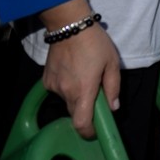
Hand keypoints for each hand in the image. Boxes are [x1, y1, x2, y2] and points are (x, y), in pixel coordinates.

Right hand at [40, 0, 120, 137]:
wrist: (69, 27)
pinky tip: (74, 72)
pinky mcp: (45, 80)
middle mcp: (65, 92)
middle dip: (86, 110)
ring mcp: (53, 86)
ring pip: (66, 100)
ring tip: (86, 76)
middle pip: (75, 112)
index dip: (88, 132)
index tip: (95, 132)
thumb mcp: (112, 64)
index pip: (81, 123)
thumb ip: (113, 87)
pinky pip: (58, 90)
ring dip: (77, 96)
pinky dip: (67, 87)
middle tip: (97, 96)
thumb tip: (113, 107)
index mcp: (83, 91)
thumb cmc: (95, 44)